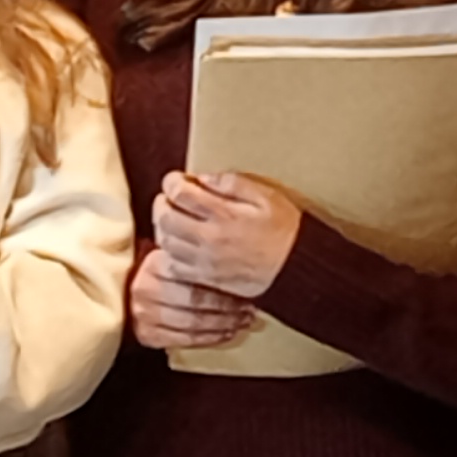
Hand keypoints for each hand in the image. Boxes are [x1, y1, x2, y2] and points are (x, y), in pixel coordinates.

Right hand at [125, 243, 258, 351]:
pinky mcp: (147, 335)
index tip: (247, 289)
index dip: (224, 288)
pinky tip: (226, 334)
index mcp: (153, 266)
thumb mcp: (167, 252)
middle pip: (196, 303)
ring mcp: (145, 316)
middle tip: (250, 310)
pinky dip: (209, 339)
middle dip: (228, 309)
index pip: (196, 279)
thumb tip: (235, 255)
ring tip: (243, 322)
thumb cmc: (153, 269)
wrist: (119, 291)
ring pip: (193, 324)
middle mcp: (146, 291)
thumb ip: (190, 255)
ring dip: (223, 325)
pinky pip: (184, 340)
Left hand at [150, 168, 302, 297]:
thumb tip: (204, 178)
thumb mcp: (267, 197)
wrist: (295, 268)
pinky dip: (169, 252)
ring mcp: (205, 261)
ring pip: (165, 243)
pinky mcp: (206, 278)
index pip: (181, 194)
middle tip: (168, 197)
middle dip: (161, 203)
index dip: (172, 182)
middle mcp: (209, 239)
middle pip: (165, 218)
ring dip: (162, 227)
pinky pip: (173, 266)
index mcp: (224, 215)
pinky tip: (179, 243)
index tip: (176, 179)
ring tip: (172, 218)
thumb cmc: (284, 230)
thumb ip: (234, 184)